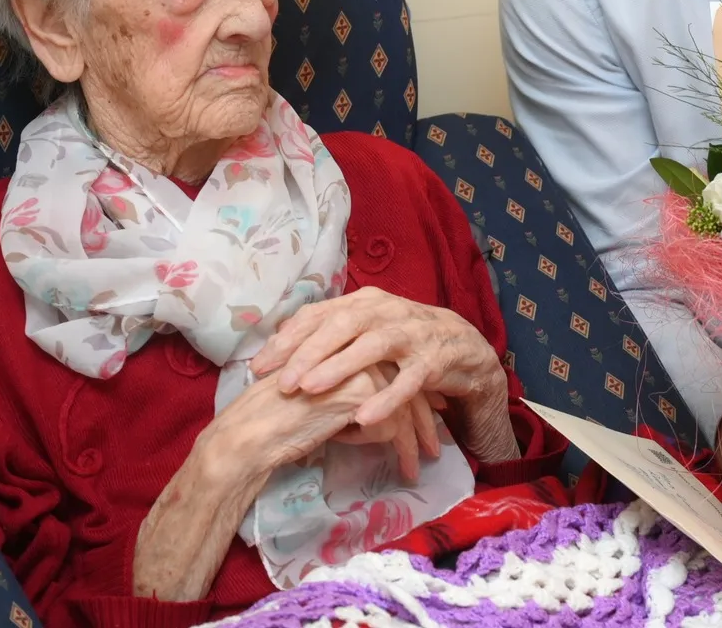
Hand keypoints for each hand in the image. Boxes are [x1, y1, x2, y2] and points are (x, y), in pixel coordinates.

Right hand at [135, 364, 438, 599]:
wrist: (250, 435)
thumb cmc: (279, 420)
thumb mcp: (322, 401)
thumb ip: (350, 395)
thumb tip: (390, 415)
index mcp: (346, 346)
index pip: (391, 370)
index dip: (410, 397)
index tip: (428, 418)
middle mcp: (357, 350)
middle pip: (405, 384)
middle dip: (423, 419)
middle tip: (436, 445)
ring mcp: (360, 368)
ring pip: (405, 406)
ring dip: (417, 439)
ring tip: (426, 462)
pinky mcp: (361, 393)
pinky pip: (393, 427)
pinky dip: (401, 451)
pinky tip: (406, 470)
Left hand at [250, 288, 516, 462]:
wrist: (461, 345)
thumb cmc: (402, 339)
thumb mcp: (367, 328)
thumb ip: (330, 333)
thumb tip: (278, 347)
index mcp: (365, 302)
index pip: (320, 313)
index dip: (288, 339)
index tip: (260, 367)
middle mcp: (387, 312)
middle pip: (343, 325)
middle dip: (308, 353)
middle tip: (282, 382)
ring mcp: (412, 334)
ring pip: (373, 346)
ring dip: (339, 367)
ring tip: (310, 390)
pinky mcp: (434, 361)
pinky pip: (408, 381)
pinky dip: (386, 399)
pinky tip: (363, 418)